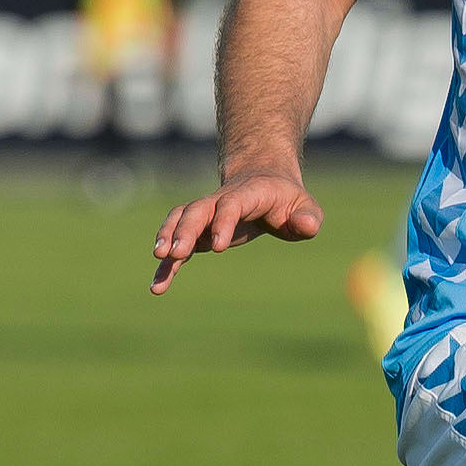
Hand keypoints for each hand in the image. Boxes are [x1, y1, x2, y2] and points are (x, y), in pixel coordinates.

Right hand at [150, 170, 323, 292]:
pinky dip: (168, 264)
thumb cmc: (287, 199)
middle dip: (183, 230)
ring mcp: (206, 214)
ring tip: (159, 261)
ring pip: (180, 220)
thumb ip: (308, 216)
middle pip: (197, 211)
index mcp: (247, 195)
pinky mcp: (199, 232)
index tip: (216, 247)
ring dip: (167, 239)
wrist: (262, 180)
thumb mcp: (305, 205)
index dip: (222, 222)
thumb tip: (307, 226)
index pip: (230, 205)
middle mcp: (220, 201)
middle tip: (174, 254)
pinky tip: (158, 286)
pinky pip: (178, 244)